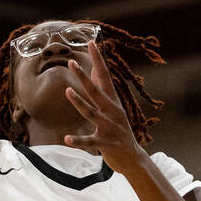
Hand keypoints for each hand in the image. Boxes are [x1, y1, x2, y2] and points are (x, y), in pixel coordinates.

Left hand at [63, 42, 144, 171]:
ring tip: (68, 91)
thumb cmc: (119, 131)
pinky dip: (78, 140)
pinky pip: (89, 142)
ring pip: (92, 113)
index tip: (91, 43)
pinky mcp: (105, 144)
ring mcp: (109, 127)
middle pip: (96, 91)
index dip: (98, 59)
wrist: (133, 158)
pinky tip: (67, 138)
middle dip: (84, 77)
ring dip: (79, 102)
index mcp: (112, 102)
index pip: (104, 76)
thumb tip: (93, 69)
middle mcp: (112, 111)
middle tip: (71, 62)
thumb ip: (102, 90)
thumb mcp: (113, 108)